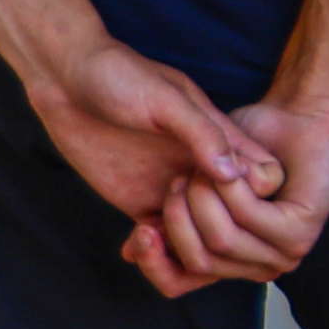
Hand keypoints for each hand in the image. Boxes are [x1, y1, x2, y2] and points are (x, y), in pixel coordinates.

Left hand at [25, 43, 278, 291]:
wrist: (65, 79)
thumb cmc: (118, 75)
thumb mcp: (165, 98)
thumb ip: (201, 132)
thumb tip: (234, 173)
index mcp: (220, 139)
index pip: (263, 180)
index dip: (255, 201)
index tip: (226, 200)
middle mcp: (202, 169)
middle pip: (235, 219)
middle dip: (216, 232)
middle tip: (175, 212)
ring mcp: (173, 188)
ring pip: (200, 238)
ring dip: (184, 248)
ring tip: (153, 235)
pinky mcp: (140, 202)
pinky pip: (160, 240)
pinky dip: (153, 254)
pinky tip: (136, 245)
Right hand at [138, 89, 328, 295]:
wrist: (298, 115)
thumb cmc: (242, 145)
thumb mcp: (191, 183)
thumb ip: (163, 216)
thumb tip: (129, 252)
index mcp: (228, 260)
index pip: (176, 282)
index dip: (152, 260)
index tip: (140, 227)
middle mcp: (255, 264)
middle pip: (196, 262)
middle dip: (178, 218)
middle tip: (180, 180)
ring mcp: (281, 253)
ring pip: (220, 242)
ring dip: (203, 200)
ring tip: (203, 169)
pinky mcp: (299, 233)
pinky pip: (247, 219)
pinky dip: (233, 190)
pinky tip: (232, 168)